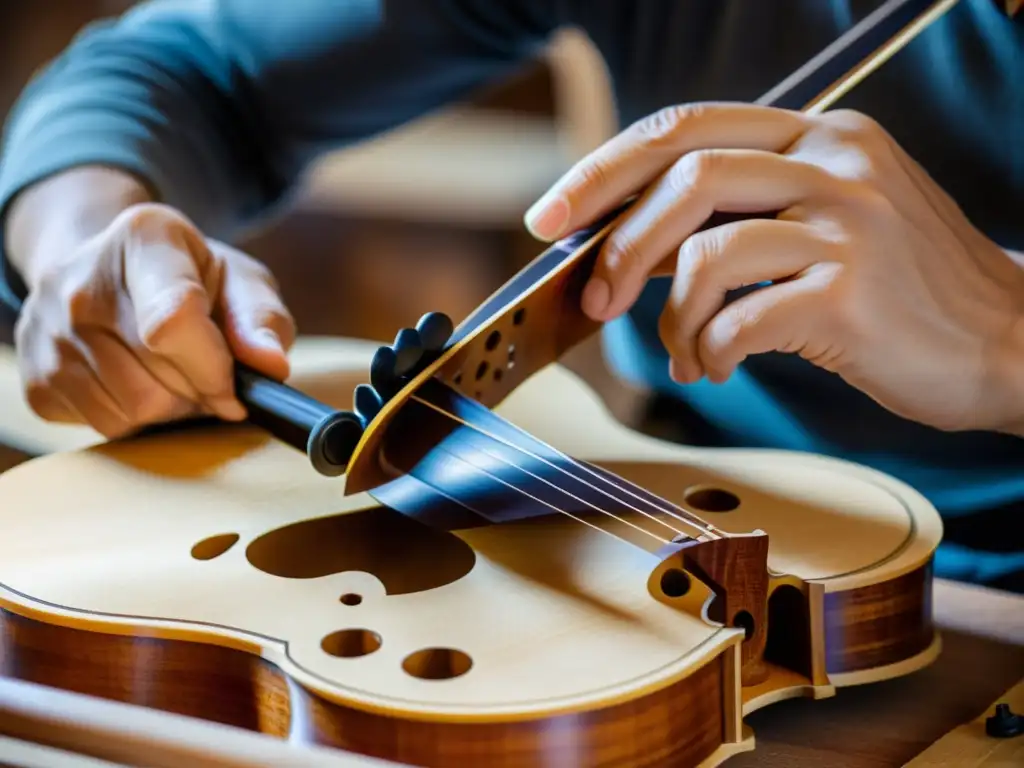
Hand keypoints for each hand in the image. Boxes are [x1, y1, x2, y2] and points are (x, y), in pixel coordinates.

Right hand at [13, 202, 294, 437]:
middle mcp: (80, 279)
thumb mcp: (240, 282)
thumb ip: (261, 320)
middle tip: (208, 375)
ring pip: (131, 412)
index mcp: (144, 238)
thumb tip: (271, 366)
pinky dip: (136, 421)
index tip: (235, 389)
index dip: (214, 371)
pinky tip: (141, 383)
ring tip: (177, 378)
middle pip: (156, 383)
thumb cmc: (192, 279)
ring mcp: (46, 329)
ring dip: (171, 411)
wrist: (111, 271)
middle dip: (199, 393)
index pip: (174, 321)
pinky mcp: (34, 376)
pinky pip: (103, 427)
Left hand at [524, 103, 1023, 433]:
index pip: (685, 128)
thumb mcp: (821, 228)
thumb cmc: (898, 292)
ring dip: (671, 318)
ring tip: (684, 353)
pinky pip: (741, 320)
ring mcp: (851, 224)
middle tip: (594, 300)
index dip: (603, 170)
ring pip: (708, 254)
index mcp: (819, 136)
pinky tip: (719, 367)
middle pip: (686, 177)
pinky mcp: (853, 292)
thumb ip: (734, 220)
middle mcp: (837, 164)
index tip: (551, 215)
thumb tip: (628, 242)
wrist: (1004, 340)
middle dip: (618, 245)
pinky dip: (709, 351)